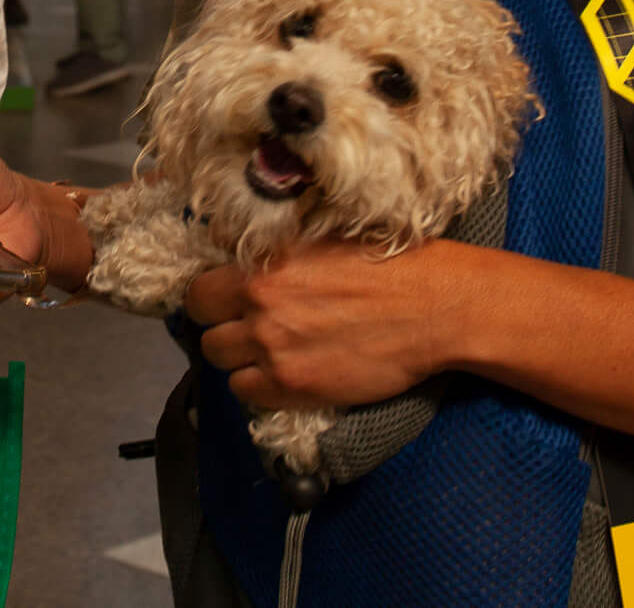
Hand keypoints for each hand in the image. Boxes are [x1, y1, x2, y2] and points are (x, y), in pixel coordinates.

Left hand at [188, 239, 467, 410]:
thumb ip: (273, 251)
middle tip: (251, 329)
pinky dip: (261, 387)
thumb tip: (234, 253)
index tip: (227, 304)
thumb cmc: (389, 264)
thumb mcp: (322, 238)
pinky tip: (287, 373)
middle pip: (206, 333)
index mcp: (263, 265)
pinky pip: (249, 394)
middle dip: (225, 331)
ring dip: (242, 361)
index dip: (212, 300)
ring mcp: (275, 350)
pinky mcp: (295, 386)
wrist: (434, 305)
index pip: (199, 292)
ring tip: (273, 352)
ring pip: (224, 366)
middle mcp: (260, 307)